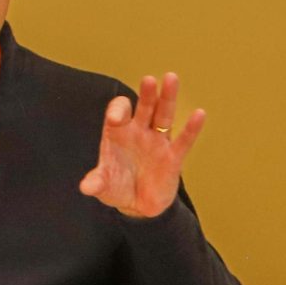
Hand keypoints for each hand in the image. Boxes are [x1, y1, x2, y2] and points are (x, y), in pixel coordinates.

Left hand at [77, 72, 204, 218]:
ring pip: (164, 116)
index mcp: (118, 134)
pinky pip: (184, 141)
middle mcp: (138, 133)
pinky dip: (192, 128)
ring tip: (171, 79)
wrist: (137, 205)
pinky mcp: (173, 158)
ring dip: (167, 99)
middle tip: (148, 80)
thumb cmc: (118, 188)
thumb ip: (96, 183)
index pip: (118, 113)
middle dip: (146, 94)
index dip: (117, 111)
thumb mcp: (104, 187)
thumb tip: (86, 187)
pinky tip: (199, 114)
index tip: (115, 118)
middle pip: (144, 108)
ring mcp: (157, 142)